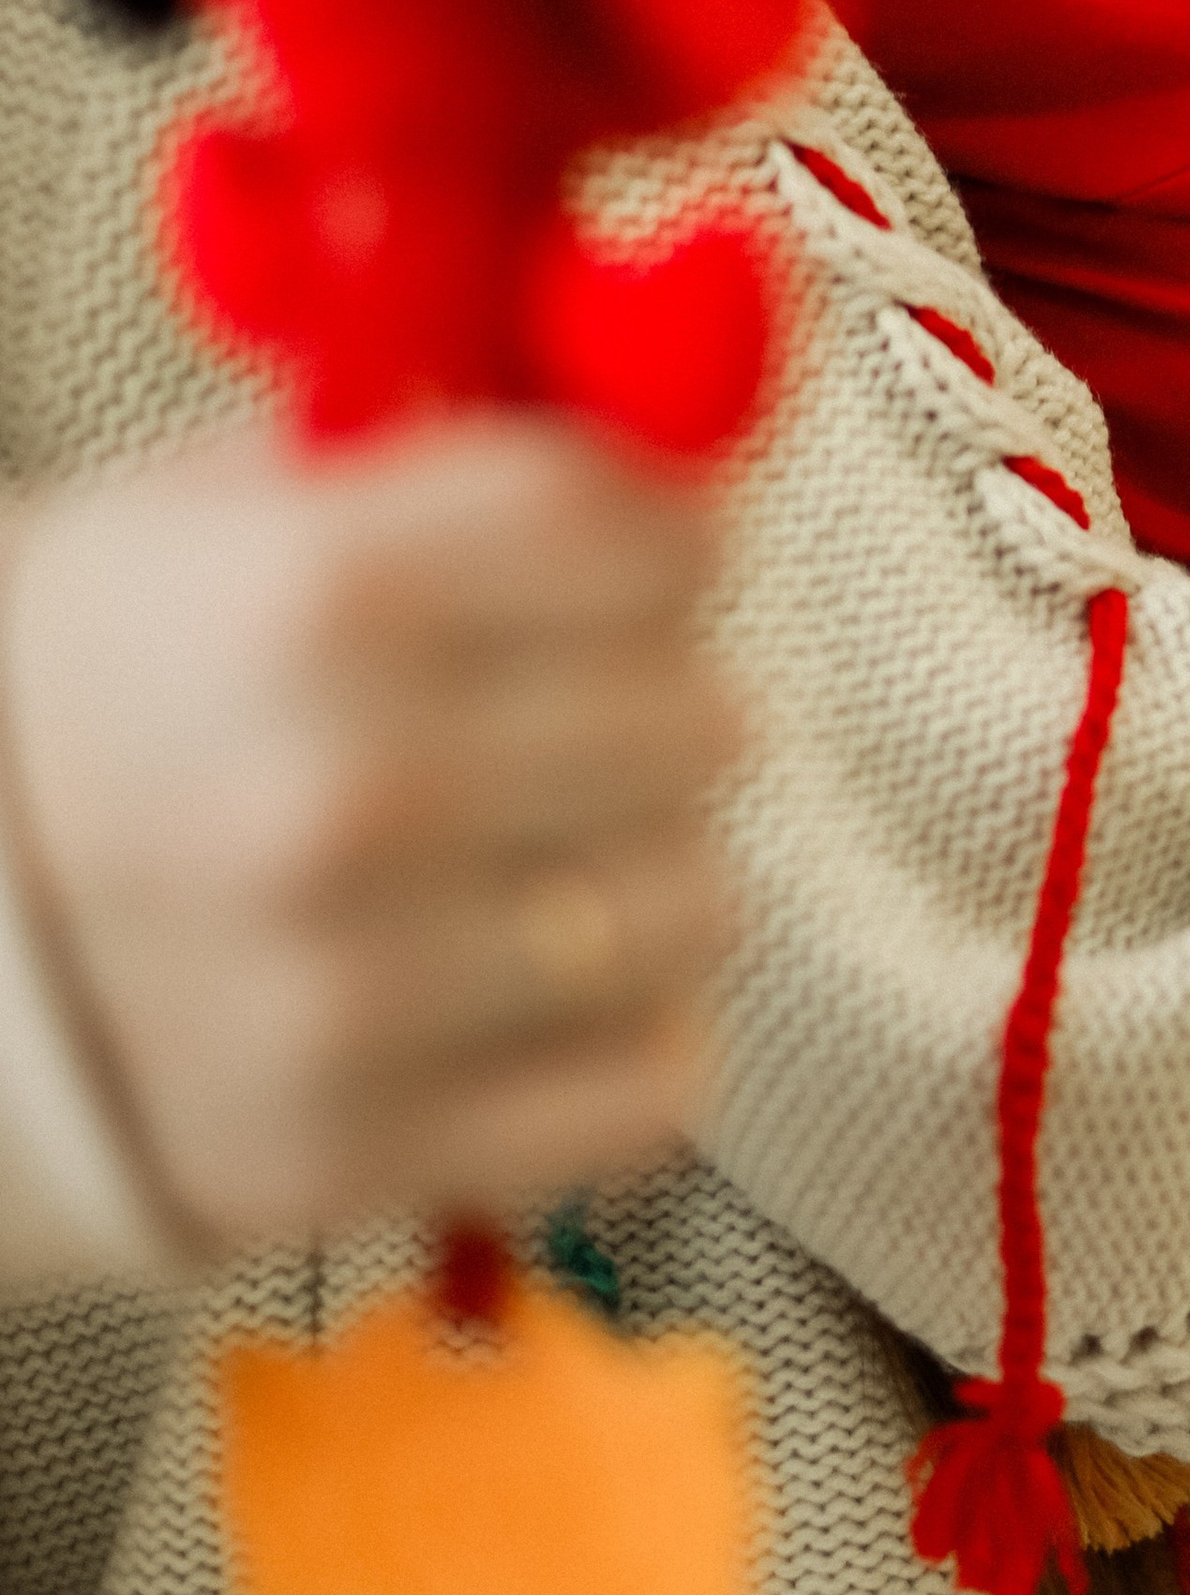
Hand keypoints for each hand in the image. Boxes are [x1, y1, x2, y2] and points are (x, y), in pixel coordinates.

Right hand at [0, 420, 740, 1251]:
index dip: (669, 540)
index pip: (635, 534)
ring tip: (565, 854)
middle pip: (696, 714)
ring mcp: (365, 983)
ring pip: (696, 897)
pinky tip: (555, 986)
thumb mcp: (205, 519)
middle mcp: (352, 787)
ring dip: (655, 869)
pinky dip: (636, 1034)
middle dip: (659, 701)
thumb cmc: (89, 710)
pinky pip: (651, 1076)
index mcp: (314, 595)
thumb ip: (431, 468)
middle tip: (593, 715)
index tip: (658, 562)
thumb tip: (660, 450)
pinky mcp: (376, 1144)